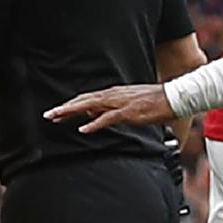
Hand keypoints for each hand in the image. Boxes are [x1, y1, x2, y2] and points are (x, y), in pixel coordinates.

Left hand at [45, 84, 174, 133]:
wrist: (174, 97)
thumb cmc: (156, 102)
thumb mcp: (131, 104)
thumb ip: (113, 109)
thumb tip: (98, 115)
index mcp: (114, 94)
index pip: (87, 99)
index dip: (71, 105)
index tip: (57, 112)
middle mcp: (114, 95)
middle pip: (84, 100)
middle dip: (65, 108)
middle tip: (48, 114)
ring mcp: (120, 103)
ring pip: (90, 106)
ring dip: (72, 112)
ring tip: (57, 118)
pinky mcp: (128, 112)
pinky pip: (107, 118)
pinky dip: (94, 124)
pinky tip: (83, 129)